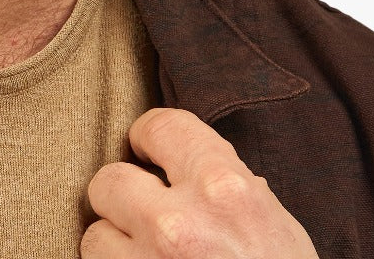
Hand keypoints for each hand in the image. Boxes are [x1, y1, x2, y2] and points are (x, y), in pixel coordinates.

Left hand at [82, 107, 317, 256]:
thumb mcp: (279, 230)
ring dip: (115, 250)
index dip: (149, 137)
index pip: (161, 127)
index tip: (148, 150)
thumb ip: (234, 189)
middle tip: (144, 216)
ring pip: (95, 237)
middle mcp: (179, 223)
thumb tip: (193, 163)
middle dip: (124, 199)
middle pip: (109, 181)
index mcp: (225, 189)